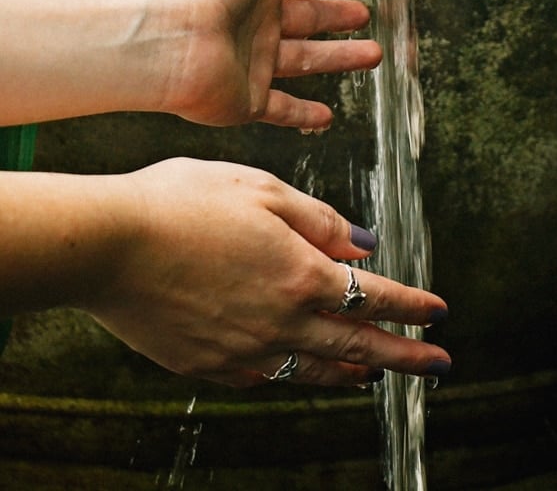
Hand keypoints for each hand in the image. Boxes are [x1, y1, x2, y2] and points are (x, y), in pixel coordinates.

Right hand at [82, 158, 450, 387]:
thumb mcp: (259, 188)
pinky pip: (270, 378)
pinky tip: (305, 373)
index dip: (412, 303)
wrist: (107, 245)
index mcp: (299, 272)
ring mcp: (245, 350)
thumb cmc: (180, 203)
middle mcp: (280, 321)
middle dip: (405, 354)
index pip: (374, 294)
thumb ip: (317, 218)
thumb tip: (364, 242)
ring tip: (379, 375)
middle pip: (358, 344)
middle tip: (437, 365)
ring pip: (317, 370)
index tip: (439, 312)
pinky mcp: (210, 365)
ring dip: (356, 372)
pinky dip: (299, 377)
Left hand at [151, 0, 381, 128]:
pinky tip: (329, 116)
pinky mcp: (246, 99)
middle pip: (308, 16)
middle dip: (338, 14)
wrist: (168, 36)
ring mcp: (251, 60)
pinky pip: (281, 109)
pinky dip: (304, 115)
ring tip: (375, 54)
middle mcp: (255, 18)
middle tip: (366, 13)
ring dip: (340, 58)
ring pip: (306, 60)